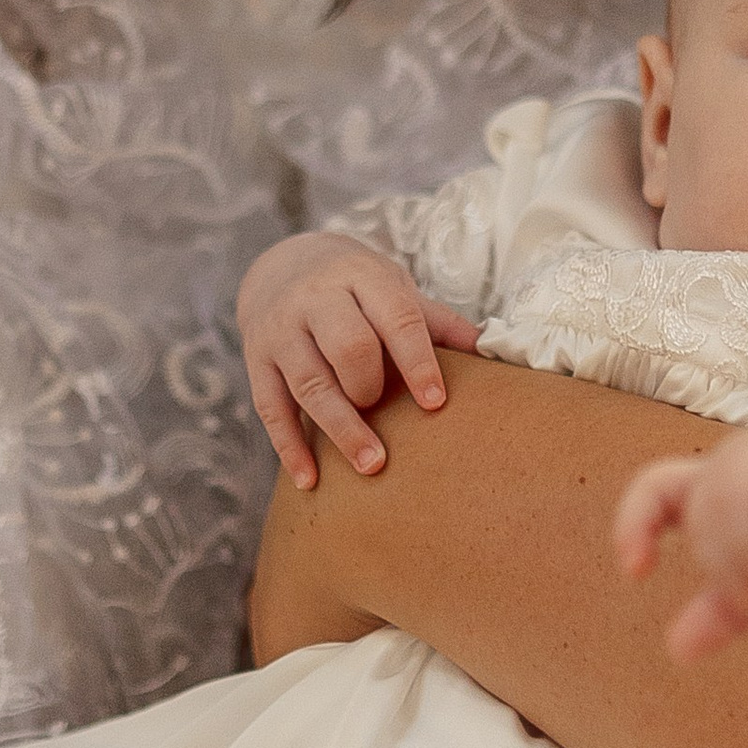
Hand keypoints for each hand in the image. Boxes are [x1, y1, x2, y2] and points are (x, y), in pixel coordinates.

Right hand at [238, 232, 480, 487]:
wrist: (280, 267)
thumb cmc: (354, 289)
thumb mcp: (392, 289)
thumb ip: (436, 322)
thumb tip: (491, 351)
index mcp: (360, 276)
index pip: (394, 317)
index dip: (418, 361)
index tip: (436, 403)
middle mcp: (315, 299)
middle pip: (347, 346)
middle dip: (372, 388)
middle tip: (394, 423)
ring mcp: (280, 330)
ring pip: (310, 383)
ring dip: (341, 428)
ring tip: (372, 466)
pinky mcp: (256, 361)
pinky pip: (271, 408)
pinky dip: (290, 447)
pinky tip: (311, 480)